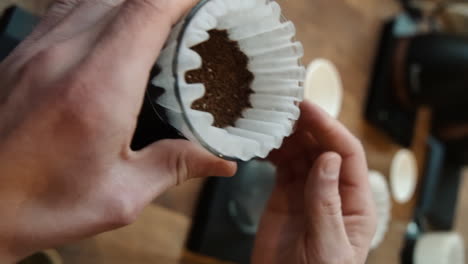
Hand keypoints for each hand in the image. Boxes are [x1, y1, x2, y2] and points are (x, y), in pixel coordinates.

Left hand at [0, 0, 235, 261]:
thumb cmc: (41, 205)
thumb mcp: (121, 195)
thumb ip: (175, 167)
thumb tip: (221, 162)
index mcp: (98, 88)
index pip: (147, 11)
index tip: (207, 2)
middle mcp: (64, 56)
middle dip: (165, 0)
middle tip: (191, 17)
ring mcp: (37, 49)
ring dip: (134, 1)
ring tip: (161, 21)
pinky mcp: (21, 54)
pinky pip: (68, 9)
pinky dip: (101, 7)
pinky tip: (115, 27)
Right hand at [253, 101, 375, 263]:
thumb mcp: (327, 244)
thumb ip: (327, 202)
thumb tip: (328, 159)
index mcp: (355, 202)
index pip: (347, 154)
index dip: (329, 128)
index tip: (309, 110)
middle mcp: (333, 191)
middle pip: (324, 147)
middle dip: (308, 125)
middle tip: (287, 106)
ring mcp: (308, 192)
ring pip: (302, 153)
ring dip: (290, 134)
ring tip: (272, 120)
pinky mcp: (285, 195)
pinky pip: (283, 165)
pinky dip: (274, 151)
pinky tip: (265, 142)